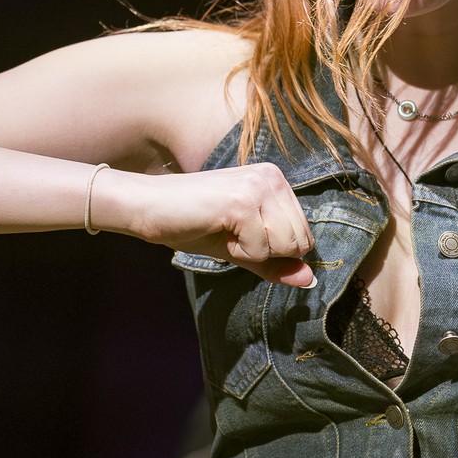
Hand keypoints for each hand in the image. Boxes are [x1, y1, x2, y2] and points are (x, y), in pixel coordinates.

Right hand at [107, 163, 315, 287]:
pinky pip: (260, 249)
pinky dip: (238, 252)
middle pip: (300, 243)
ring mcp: (258, 186)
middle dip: (265, 252)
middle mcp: (273, 177)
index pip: (304, 236)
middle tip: (229, 234)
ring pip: (285, 246)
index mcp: (276, 181)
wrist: (147, 207)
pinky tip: (215, 229)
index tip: (238, 233)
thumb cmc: (190, 224)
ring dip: (252, 252)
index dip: (272, 250)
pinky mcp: (242, 201)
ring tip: (223, 231)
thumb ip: (276, 262)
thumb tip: (310, 279)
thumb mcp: (240, 247)